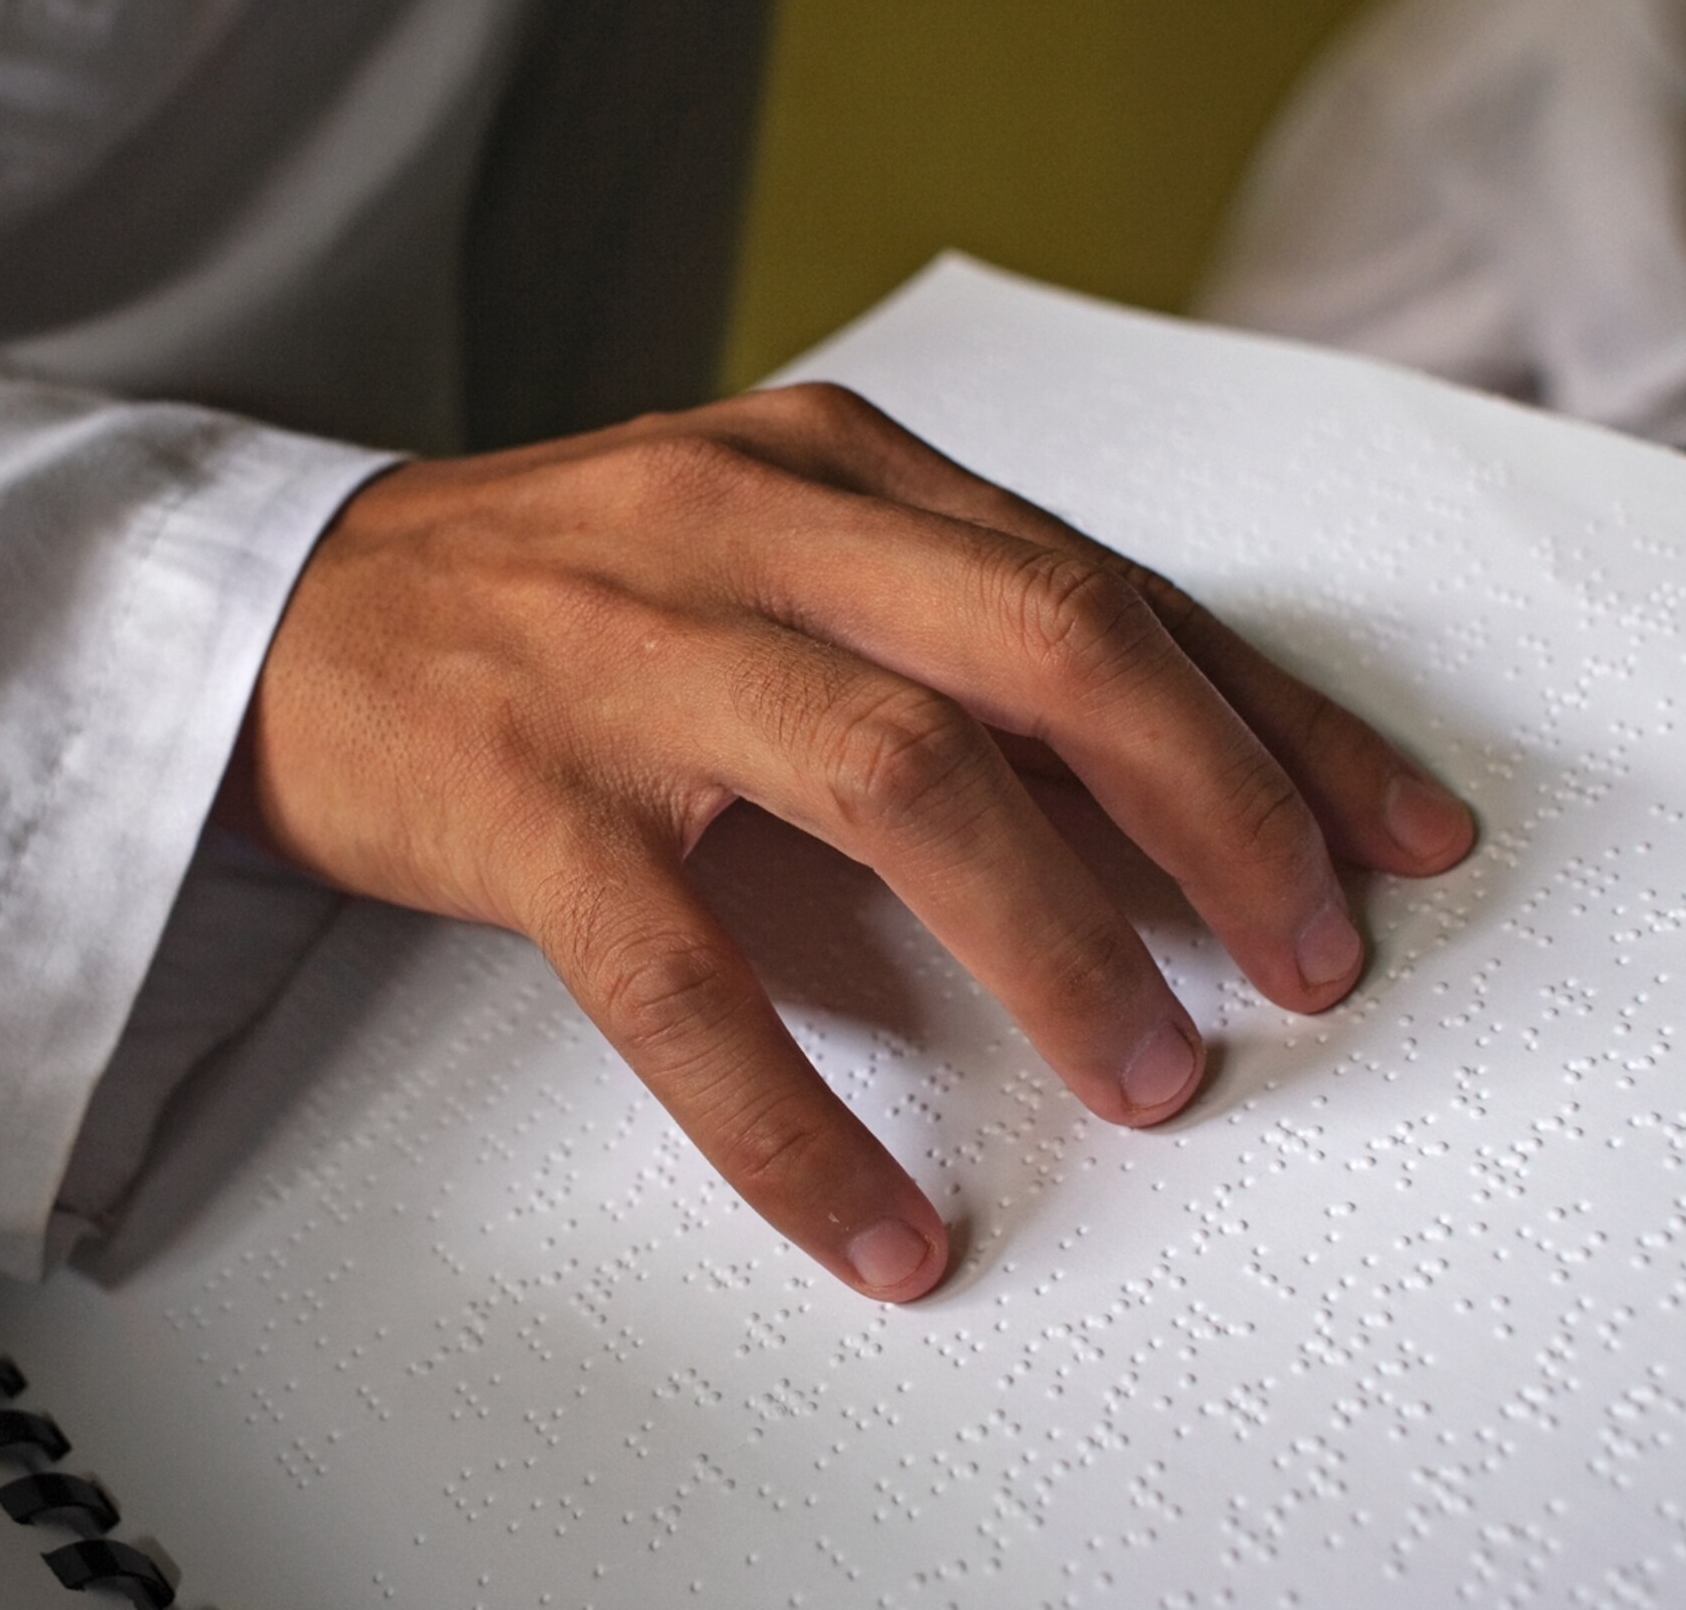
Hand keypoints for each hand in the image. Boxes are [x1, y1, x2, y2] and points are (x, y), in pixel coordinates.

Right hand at [219, 385, 1474, 1301]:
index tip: (1399, 835)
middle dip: (1218, 812)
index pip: (1104, 585)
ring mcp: (631, 657)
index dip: (1274, 718)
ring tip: (1151, 1072)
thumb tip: (1160, 787)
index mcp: (831, 467)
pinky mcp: (522, 799)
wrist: (287, 611)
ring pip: (900, 785)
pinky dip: (794, 1117)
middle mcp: (748, 529)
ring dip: (1057, 943)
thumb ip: (937, 624)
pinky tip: (875, 1218)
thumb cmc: (553, 593)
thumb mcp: (759, 546)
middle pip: (1047, 650)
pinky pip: (683, 977)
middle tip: (1308, 962)